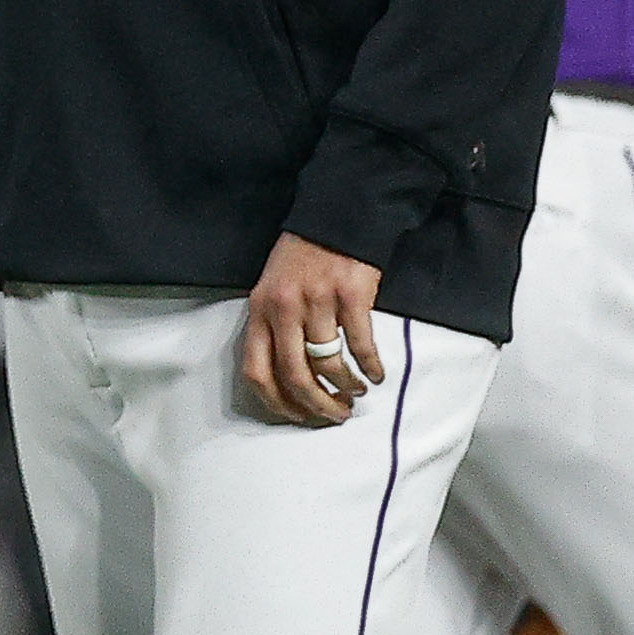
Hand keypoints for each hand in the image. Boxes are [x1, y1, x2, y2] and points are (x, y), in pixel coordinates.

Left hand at [242, 233, 388, 426]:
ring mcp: (316, 301)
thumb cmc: (303, 258)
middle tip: (336, 415)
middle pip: (294, 375)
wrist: (335, 218)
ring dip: (346, 387)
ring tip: (357, 394)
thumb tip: (288, 378)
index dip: (277, 402)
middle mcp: (283, 309)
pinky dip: (370, 365)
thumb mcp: (273, 290)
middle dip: (317, 405)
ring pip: (328, 363)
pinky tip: (377, 373)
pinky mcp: (350, 294)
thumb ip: (273, 328)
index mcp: (259, 312)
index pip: (256, 371)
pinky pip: (360, 343)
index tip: (298, 416)